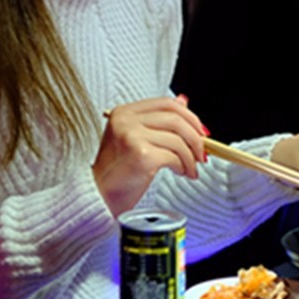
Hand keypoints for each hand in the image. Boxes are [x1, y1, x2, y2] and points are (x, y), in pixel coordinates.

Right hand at [93, 97, 207, 216]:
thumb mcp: (135, 139)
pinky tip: (181, 173)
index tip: (201, 131)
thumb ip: (157, 121)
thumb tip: (184, 101)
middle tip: (202, 154)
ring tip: (190, 169)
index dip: (189, 116)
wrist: (97, 197)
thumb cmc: (116, 171)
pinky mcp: (140, 155)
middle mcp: (126, 120)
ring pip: (177, 140)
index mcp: (124, 112)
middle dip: (195, 138)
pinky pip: (174, 157)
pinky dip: (183, 166)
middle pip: (176, 119)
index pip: (166, 104)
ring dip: (190, 157)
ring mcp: (131, 136)